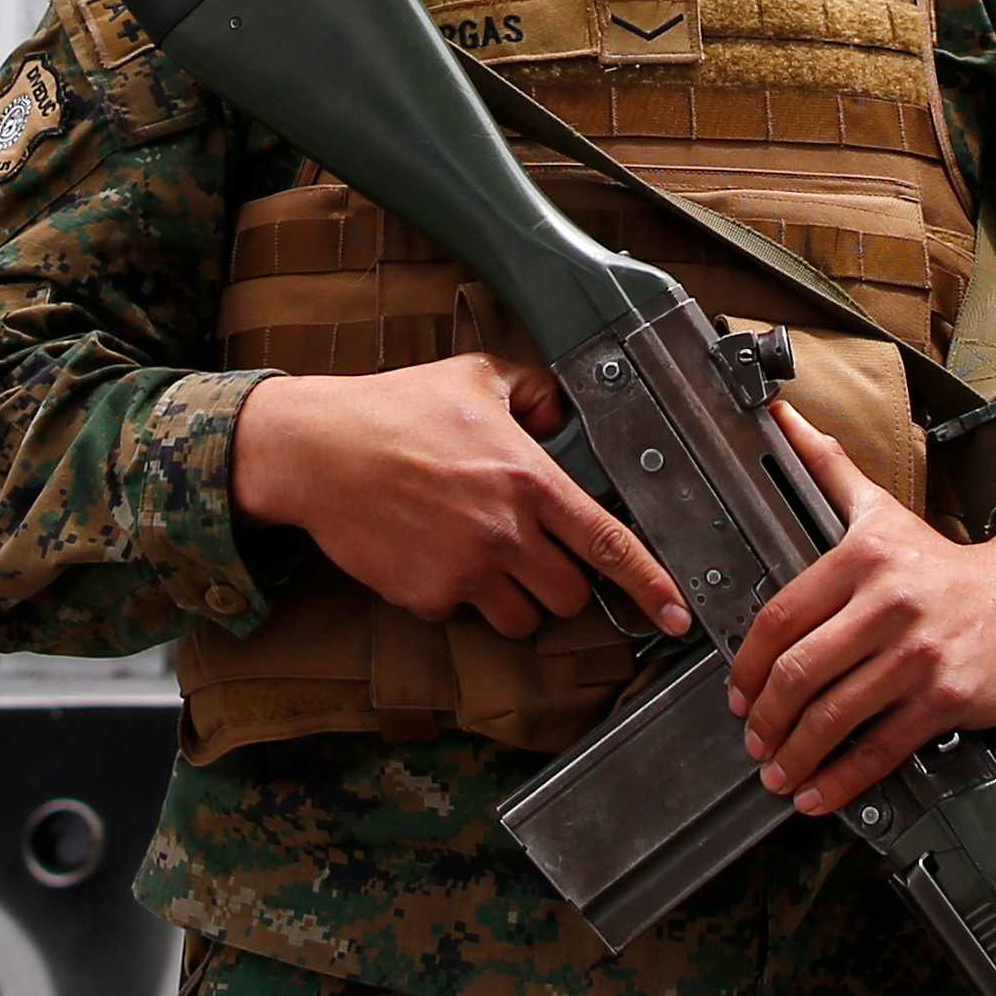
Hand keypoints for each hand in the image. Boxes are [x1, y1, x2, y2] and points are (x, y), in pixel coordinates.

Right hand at [229, 352, 692, 643]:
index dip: (651, 584)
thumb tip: (564, 412)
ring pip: (524, 619)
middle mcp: (504, 530)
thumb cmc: (392, 410)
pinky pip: (465, 617)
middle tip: (532, 553)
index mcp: (528, 477)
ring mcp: (466, 570)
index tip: (678, 614)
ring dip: (515, 600)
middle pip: (570, 595)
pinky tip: (431, 553)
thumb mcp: (474, 376)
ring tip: (481, 556)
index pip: (608, 541)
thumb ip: (534, 391)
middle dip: (562, 583)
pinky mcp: (428, 598)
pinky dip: (457, 597)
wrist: (317, 451)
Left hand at [726, 405, 995, 819]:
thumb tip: (779, 419)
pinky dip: (841, 778)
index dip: (748, 665)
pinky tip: (819, 793)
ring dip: (795, 754)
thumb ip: (826, 469)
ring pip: (834, 715)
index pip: (780, 617)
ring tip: (777, 772)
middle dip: (766, 717)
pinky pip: (879, 747)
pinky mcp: (945, 697)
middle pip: (800, 671)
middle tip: (754, 738)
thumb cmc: (945, 565)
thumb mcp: (881, 511)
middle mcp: (886, 604)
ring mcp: (916, 655)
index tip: (738, 691)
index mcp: (860, 558)